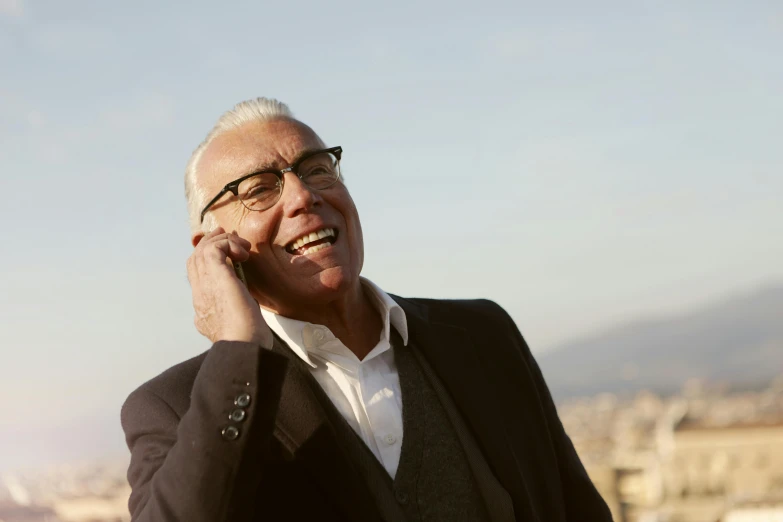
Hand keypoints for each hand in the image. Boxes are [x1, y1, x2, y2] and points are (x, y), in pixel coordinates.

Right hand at [186, 227, 272, 346]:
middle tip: (228, 236)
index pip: (196, 275)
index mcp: (202, 307)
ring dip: (221, 241)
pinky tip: (242, 252)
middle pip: (195, 259)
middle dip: (211, 243)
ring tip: (241, 245)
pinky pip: (214, 250)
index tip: (226, 250)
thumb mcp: (236, 324)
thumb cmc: (248, 341)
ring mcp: (205, 286)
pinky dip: (227, 244)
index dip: (207, 259)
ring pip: (202, 251)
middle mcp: (199, 295)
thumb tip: (237, 302)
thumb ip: (232, 314)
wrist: (245, 346)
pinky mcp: (217, 278)